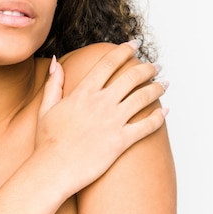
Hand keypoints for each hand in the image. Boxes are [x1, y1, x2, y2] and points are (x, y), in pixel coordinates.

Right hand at [35, 41, 167, 196]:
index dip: (123, 50)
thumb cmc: (48, 141)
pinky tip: (165, 111)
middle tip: (155, 66)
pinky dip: (159, 117)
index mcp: (83, 92)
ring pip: (143, 98)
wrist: (53, 169)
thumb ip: (54, 82)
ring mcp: (113, 122)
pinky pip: (146, 126)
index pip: (108, 63)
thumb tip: (55, 60)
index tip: (134, 44)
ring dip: (157, 88)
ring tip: (164, 84)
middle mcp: (101, 103)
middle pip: (131, 77)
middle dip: (147, 68)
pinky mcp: (121, 141)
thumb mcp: (46, 106)